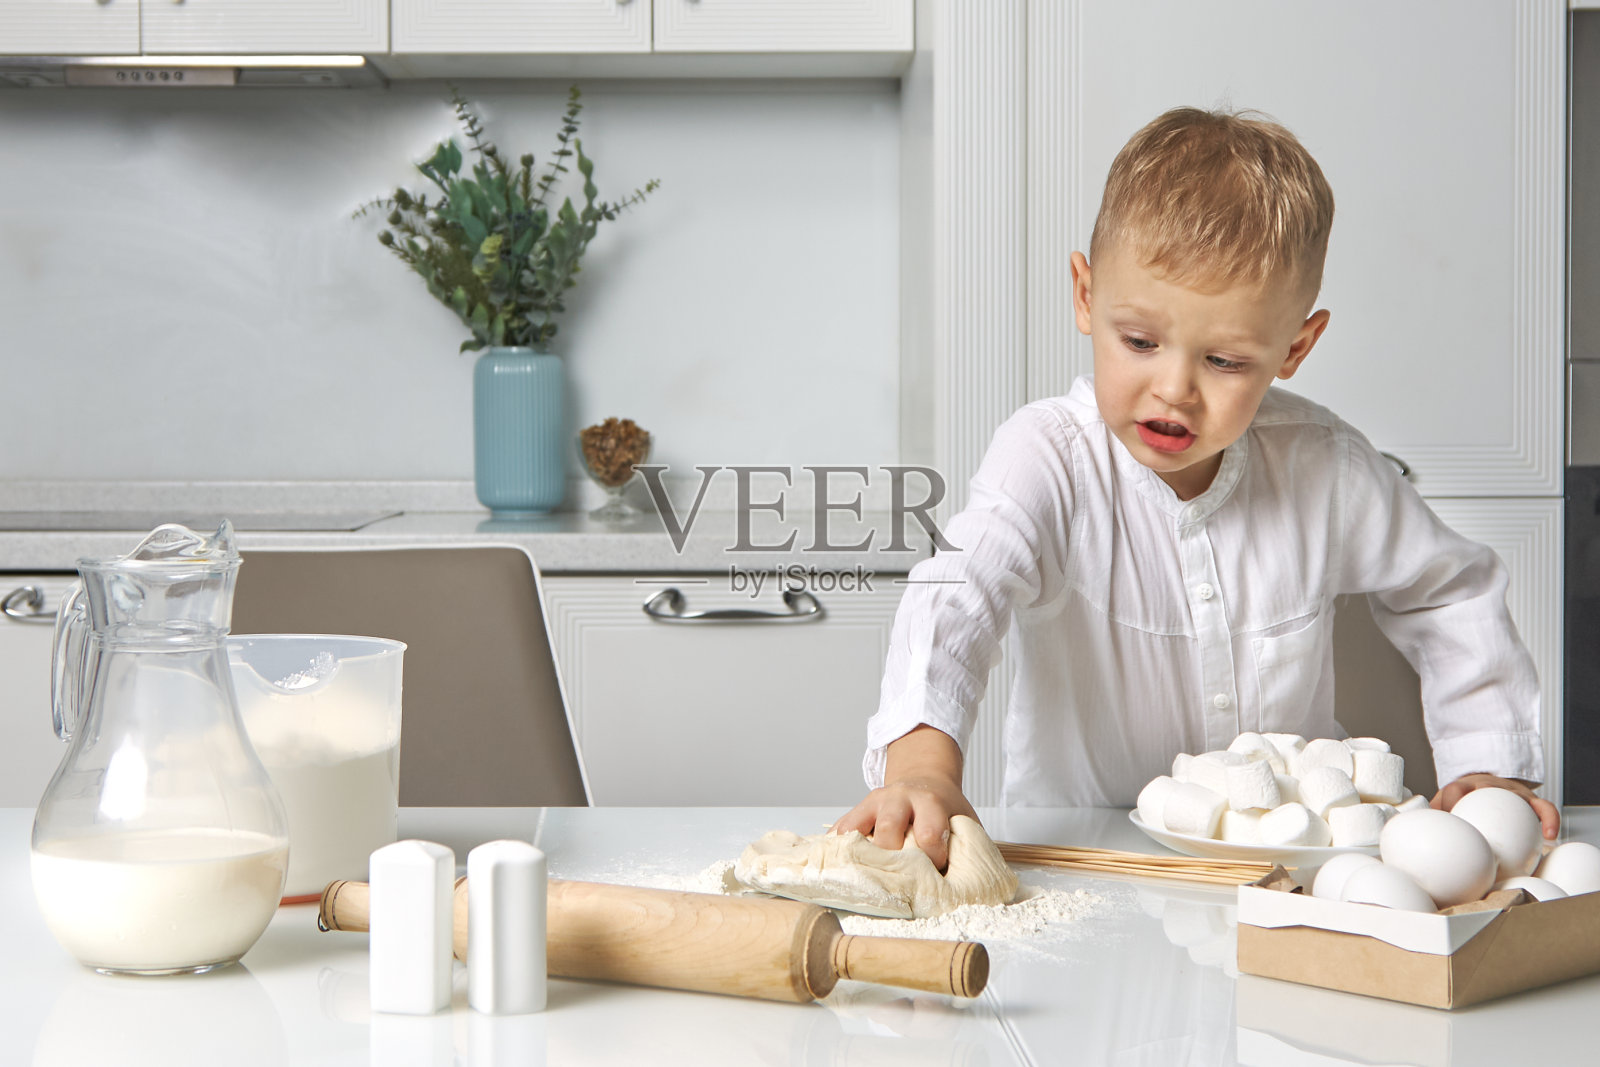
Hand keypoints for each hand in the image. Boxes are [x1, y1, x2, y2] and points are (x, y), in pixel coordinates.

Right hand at [835, 776, 976, 872]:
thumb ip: (964, 847)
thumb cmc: (944, 809)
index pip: (929, 832)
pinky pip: (840, 831)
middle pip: (888, 829)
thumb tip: (963, 888)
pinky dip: (837, 851)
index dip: (932, 858)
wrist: (924, 780)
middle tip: (899, 883)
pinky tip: (838, 869)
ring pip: (856, 829)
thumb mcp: (963, 820)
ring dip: (859, 858)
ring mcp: (872, 804)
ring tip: (863, 882)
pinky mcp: (856, 811)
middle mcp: (898, 798)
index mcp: (929, 801)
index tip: (936, 873)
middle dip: (892, 860)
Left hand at [1432, 773, 1559, 839]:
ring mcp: (1511, 792)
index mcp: (1464, 785)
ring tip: (1538, 834)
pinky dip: (1551, 819)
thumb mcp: (1445, 801)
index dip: (1449, 803)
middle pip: (1488, 788)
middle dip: (1486, 801)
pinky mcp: (1530, 800)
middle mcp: (1489, 785)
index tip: (1446, 820)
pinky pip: (1545, 807)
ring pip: (1521, 796)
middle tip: (1486, 832)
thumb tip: (1413, 834)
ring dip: (1526, 812)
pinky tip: (1551, 836)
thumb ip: (1432, 814)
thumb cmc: (1463, 797)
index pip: (1454, 790)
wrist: (1483, 782)